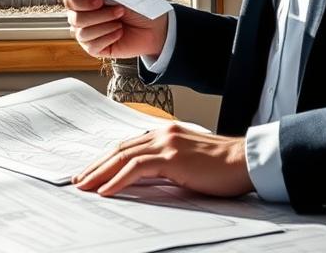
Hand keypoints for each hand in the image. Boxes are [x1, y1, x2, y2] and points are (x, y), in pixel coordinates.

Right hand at [61, 0, 168, 57]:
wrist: (152, 27)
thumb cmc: (136, 8)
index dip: (80, 1)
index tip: (99, 0)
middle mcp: (80, 16)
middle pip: (74, 18)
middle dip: (98, 15)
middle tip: (119, 10)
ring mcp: (85, 33)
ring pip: (82, 33)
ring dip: (105, 26)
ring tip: (120, 23)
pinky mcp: (94, 48)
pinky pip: (92, 46)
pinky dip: (108, 38)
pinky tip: (119, 33)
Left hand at [73, 123, 251, 197]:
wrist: (247, 161)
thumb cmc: (223, 167)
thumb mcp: (187, 164)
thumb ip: (165, 166)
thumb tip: (141, 181)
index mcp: (164, 134)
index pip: (127, 146)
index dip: (106, 159)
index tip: (91, 172)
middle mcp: (161, 134)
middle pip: (119, 149)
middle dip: (96, 165)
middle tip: (79, 180)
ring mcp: (166, 143)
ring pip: (122, 156)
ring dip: (100, 172)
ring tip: (85, 186)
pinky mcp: (172, 157)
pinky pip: (136, 168)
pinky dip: (117, 179)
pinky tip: (105, 190)